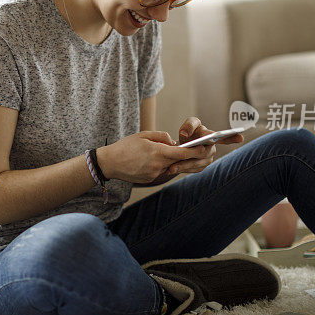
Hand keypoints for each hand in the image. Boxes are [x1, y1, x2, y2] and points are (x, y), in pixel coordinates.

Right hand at [97, 130, 215, 183]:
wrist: (109, 163)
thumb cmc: (125, 146)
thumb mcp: (143, 135)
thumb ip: (161, 136)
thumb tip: (173, 141)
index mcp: (157, 152)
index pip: (182, 153)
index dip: (195, 151)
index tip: (204, 147)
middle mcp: (158, 165)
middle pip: (178, 160)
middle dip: (185, 155)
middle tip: (191, 149)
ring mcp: (154, 174)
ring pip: (169, 166)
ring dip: (169, 160)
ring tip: (157, 152)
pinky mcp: (150, 179)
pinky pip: (160, 171)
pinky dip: (159, 165)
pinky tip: (147, 160)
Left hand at [161, 117, 244, 175]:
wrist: (182, 146)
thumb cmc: (189, 132)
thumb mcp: (190, 124)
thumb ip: (189, 125)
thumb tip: (186, 134)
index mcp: (212, 135)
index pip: (225, 137)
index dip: (232, 137)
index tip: (240, 137)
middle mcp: (212, 148)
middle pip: (203, 153)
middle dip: (191, 155)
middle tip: (179, 156)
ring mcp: (207, 159)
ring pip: (197, 163)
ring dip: (184, 165)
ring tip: (171, 167)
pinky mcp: (201, 167)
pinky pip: (193, 170)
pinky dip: (183, 169)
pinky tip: (173, 169)